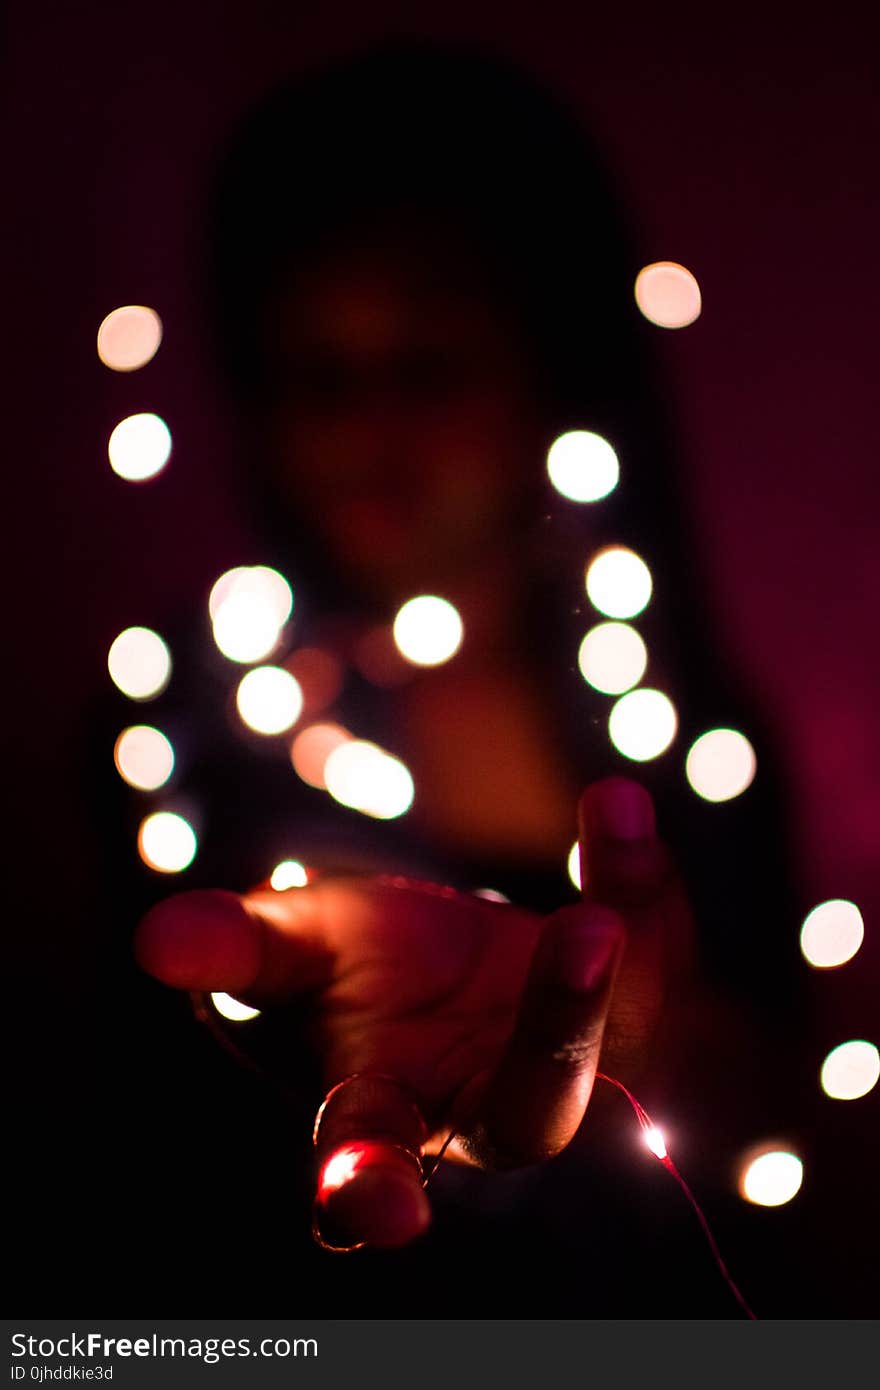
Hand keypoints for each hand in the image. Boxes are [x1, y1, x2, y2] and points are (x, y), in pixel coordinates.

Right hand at [134, 777, 693, 1249]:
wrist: (454, 958)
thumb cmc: (355, 968)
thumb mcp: (295, 950)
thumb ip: (237, 949)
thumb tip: (155, 939)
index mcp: (386, 1103)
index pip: (373, 1161)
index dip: (370, 1188)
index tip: (378, 1206)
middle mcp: (487, 1099)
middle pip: (529, 1107)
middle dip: (552, 1039)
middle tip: (579, 942)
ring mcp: (572, 1052)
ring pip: (614, 1032)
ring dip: (615, 954)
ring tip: (608, 877)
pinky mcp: (631, 995)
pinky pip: (652, 938)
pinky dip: (635, 875)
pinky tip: (613, 808)